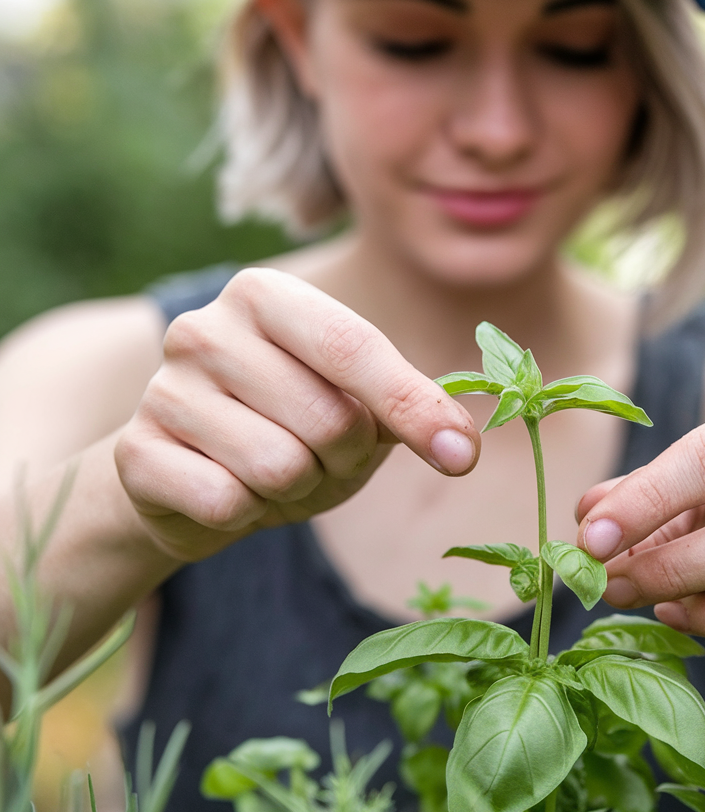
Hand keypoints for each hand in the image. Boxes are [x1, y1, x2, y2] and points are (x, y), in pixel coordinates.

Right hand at [115, 268, 479, 560]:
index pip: (355, 347)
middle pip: (326, 418)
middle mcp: (206, 329)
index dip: (413, 406)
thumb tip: (461, 444)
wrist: (191, 476)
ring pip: (279, 467)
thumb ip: (408, 408)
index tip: (461, 455)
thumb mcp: (358, 408)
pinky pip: (227, 503)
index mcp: (267, 297)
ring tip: (273, 472)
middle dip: (343, 458)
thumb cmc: (292, 429)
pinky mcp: (134, 452)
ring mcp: (161, 388)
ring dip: (296, 489)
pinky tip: (227, 490)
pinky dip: (246, 514)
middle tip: (319, 456)